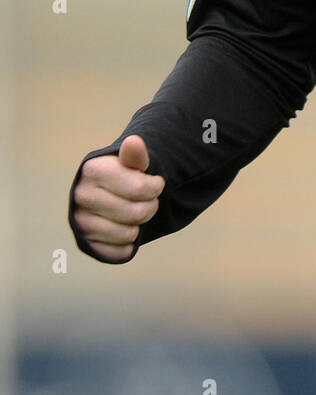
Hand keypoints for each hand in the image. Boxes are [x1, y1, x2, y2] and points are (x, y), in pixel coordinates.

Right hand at [72, 135, 165, 262]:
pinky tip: (125, 229)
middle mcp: (81, 195)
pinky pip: (119, 252)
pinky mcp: (86, 243)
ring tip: (135, 213)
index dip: (155, 187)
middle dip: (150, 207)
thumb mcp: (132, 162)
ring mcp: (81, 220)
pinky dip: (129, 244)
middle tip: (148, 200)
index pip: (140, 189)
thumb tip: (134, 142)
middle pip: (136, 213)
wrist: (109, 192)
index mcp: (93, 170)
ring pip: (128, 234)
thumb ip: (135, 155)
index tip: (156, 183)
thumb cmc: (126, 174)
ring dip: (140, 225)